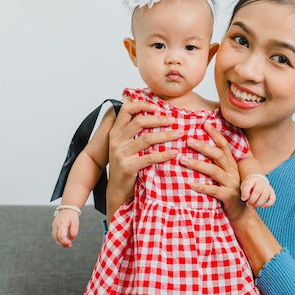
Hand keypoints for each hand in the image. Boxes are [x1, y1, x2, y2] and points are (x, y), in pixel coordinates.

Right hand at [52, 209, 79, 247]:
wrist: (67, 208)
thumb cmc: (72, 215)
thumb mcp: (76, 222)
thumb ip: (74, 231)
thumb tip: (71, 239)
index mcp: (61, 224)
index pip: (61, 236)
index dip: (65, 242)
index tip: (70, 244)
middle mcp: (56, 225)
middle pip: (56, 238)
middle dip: (62, 244)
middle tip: (69, 246)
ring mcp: (54, 226)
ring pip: (54, 238)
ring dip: (60, 243)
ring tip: (67, 245)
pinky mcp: (54, 227)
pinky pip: (55, 235)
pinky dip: (59, 239)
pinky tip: (64, 241)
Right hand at [106, 100, 180, 215]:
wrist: (117, 190)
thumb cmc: (125, 165)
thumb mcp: (124, 146)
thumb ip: (133, 132)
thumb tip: (152, 115)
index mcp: (115, 133)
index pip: (125, 110)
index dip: (141, 104)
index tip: (156, 107)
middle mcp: (116, 141)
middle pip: (139, 122)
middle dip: (159, 119)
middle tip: (174, 120)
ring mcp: (121, 154)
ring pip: (146, 138)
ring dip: (166, 135)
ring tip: (179, 134)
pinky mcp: (128, 167)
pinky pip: (150, 158)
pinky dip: (164, 154)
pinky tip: (174, 152)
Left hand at [180, 122, 248, 222]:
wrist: (241, 215)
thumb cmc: (228, 193)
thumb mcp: (224, 177)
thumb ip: (215, 165)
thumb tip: (196, 153)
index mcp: (231, 165)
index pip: (224, 145)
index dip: (215, 134)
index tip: (204, 123)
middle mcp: (233, 172)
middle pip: (218, 155)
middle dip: (203, 146)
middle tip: (187, 140)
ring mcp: (231, 184)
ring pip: (214, 171)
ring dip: (197, 164)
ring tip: (182, 159)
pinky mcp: (228, 197)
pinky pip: (214, 190)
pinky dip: (202, 186)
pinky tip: (190, 184)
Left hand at [241, 175, 275, 208]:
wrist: (258, 181)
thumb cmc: (250, 185)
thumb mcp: (244, 186)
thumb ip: (244, 191)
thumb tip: (245, 198)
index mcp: (253, 179)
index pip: (248, 185)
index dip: (245, 193)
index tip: (243, 199)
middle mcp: (261, 182)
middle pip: (257, 192)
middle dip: (252, 200)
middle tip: (248, 204)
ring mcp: (267, 187)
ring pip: (264, 196)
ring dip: (258, 204)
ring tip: (253, 207)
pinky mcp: (272, 192)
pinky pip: (272, 199)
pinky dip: (268, 204)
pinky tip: (263, 206)